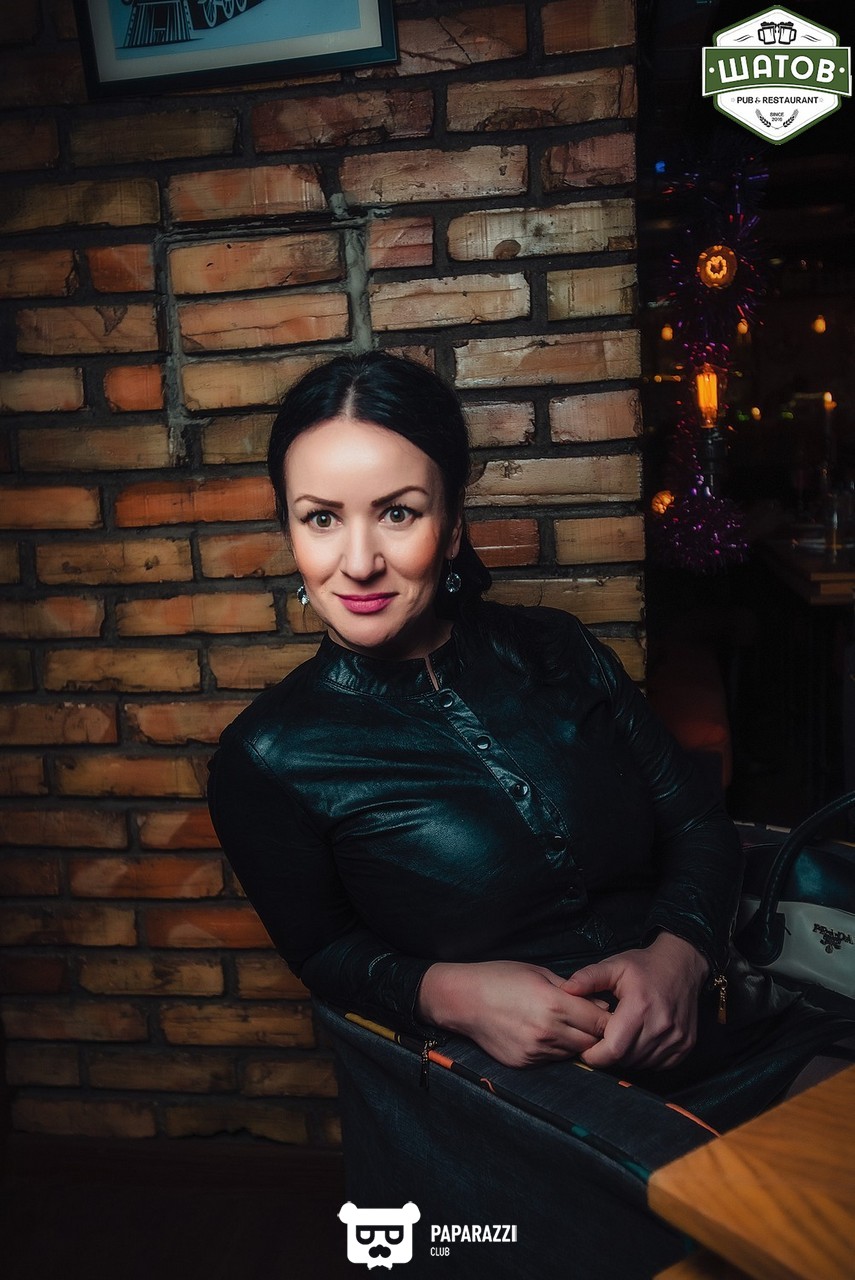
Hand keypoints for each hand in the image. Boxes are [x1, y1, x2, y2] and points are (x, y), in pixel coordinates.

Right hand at [416, 959, 610, 1068]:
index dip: (608, 1017)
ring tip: (570, 1026)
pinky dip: (557, 1049)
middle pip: (591, 1041)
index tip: (609, 1012)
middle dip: (597, 1032)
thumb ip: (571, 989)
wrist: (462, 1000)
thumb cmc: (499, 977)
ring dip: (578, 1042)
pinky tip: (547, 1034)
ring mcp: (535, 1051)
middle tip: (594, 1022)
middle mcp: (548, 1031)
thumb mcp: (538, 972)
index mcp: (554, 1004)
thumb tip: (600, 1002)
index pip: (600, 1020)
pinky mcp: (525, 1063)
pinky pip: (553, 1059)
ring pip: (574, 1053)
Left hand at [560, 933, 708, 1070]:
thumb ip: (588, 978)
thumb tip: (566, 989)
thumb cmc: (645, 966)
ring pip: (642, 1064)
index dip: (595, 1055)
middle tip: (602, 1040)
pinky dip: (645, 1058)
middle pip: (626, 1059)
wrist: (682, 964)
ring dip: (627, 1057)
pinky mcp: (686, 1045)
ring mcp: (676, 1038)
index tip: (586, 1048)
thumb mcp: (614, 966)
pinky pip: (659, 1065)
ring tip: (622, 1037)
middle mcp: (661, 1026)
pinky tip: (640, 1040)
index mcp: (639, 1007)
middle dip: (609, 1055)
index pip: (613, 1049)